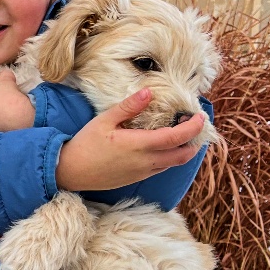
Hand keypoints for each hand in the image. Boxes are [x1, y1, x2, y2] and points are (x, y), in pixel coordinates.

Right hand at [55, 88, 205, 191]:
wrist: (70, 172)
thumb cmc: (85, 144)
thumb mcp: (104, 121)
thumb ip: (128, 107)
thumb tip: (148, 92)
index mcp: (139, 145)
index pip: (176, 137)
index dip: (192, 127)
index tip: (199, 116)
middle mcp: (146, 161)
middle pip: (183, 155)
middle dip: (195, 141)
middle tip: (195, 126)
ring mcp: (142, 172)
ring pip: (174, 163)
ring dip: (183, 150)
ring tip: (183, 136)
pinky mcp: (137, 178)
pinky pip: (161, 168)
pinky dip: (170, 157)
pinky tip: (163, 147)